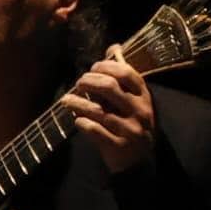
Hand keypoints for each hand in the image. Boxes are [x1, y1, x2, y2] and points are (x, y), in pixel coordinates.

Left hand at [65, 43, 156, 173]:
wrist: (139, 162)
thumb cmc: (132, 124)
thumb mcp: (135, 100)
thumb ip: (123, 78)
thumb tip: (114, 47)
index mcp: (144, 96)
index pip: (125, 72)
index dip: (105, 66)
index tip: (92, 68)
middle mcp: (139, 111)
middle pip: (109, 87)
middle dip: (89, 81)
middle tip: (79, 83)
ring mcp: (130, 129)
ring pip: (98, 110)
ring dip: (77, 102)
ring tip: (66, 100)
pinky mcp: (118, 146)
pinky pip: (93, 130)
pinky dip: (81, 122)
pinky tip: (76, 119)